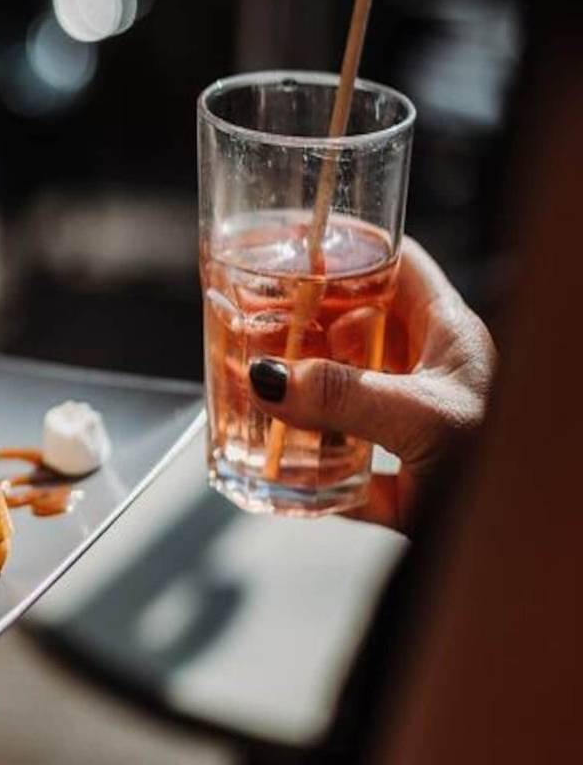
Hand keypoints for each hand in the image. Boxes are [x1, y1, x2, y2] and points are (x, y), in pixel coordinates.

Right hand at [248, 237, 495, 530]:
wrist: (542, 549)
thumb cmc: (509, 465)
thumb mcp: (423, 416)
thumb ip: (343, 395)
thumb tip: (267, 378)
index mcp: (450, 336)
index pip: (397, 267)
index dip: (350, 248)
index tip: (296, 246)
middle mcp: (432, 376)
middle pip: (358, 331)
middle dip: (305, 327)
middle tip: (253, 322)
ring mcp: (417, 431)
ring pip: (348, 400)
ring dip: (303, 399)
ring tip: (254, 391)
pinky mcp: (408, 490)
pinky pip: (348, 474)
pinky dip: (313, 476)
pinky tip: (282, 474)